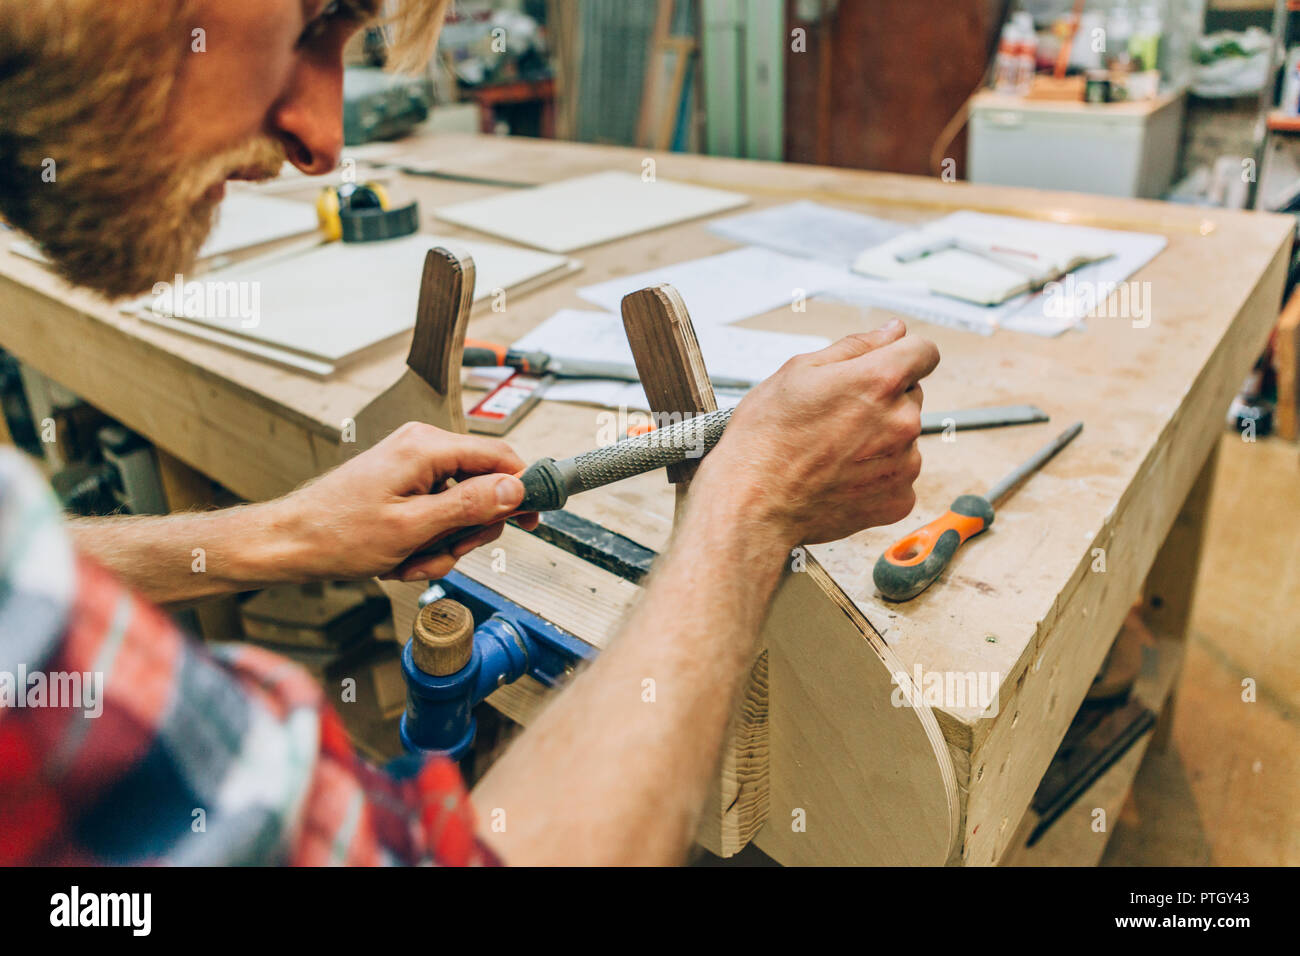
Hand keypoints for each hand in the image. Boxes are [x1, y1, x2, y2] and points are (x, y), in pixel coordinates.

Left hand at [275, 422, 538, 582]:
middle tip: (444, 552)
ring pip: (460, 509)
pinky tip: (401, 557)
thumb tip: (514, 489)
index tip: (533, 522)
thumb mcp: (412, 528)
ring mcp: (413, 466)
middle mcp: (422, 447)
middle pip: (483, 488)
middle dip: (468, 531)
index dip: (521, 491)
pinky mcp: (404, 484)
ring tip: (410, 560)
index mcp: (426, 447)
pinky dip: (426, 542)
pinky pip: (437, 514)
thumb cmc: (336, 534)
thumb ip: (468, 506)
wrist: (289, 542)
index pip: (500, 457)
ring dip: (443, 544)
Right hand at [691, 319, 938, 546]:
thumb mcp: (798, 371)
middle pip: (910, 396)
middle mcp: (901, 422)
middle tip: (835, 418)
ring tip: (833, 452)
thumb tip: (894, 331)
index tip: (883, 366)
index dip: (901, 354)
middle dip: (881, 401)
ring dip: (879, 440)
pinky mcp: (900, 499)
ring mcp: (905, 464)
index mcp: (879, 381)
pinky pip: (899, 476)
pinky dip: (877, 476)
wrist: (753, 504)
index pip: (924, 351)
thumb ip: (856, 346)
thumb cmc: (765, 438)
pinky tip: (841, 477)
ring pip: (903, 438)